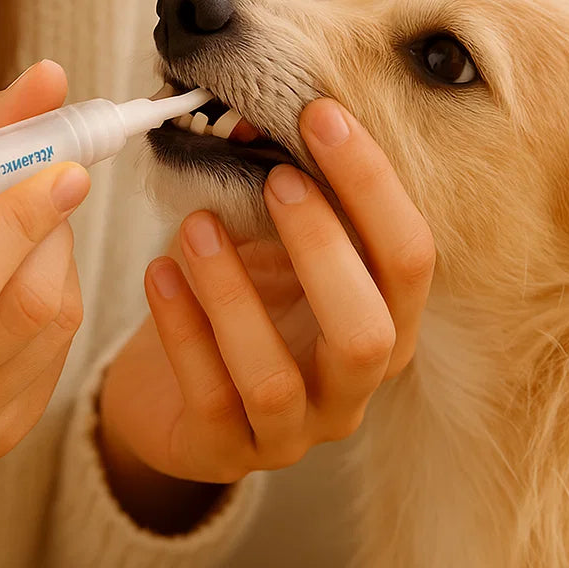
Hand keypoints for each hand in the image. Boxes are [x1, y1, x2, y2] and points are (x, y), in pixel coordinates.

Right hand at [0, 60, 88, 567]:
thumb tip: (48, 83)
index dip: (23, 214)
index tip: (64, 165)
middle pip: (24, 305)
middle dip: (49, 229)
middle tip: (47, 185)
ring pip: (54, 323)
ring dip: (55, 258)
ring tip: (15, 237)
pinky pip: (59, 351)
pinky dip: (53, 298)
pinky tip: (16, 284)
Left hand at [99, 98, 433, 492]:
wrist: (172, 385)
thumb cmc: (240, 296)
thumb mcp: (270, 244)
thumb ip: (280, 195)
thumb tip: (255, 115)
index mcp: (385, 322)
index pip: (409, 258)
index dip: (374, 186)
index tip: (323, 115)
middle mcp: (354, 385)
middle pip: (367, 332)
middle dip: (325, 249)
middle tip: (277, 179)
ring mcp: (293, 429)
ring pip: (274, 378)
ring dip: (233, 293)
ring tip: (196, 224)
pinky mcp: (226, 452)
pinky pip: (207, 397)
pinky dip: (181, 329)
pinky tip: (160, 271)